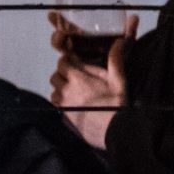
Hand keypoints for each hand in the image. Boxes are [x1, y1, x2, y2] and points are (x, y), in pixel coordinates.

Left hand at [47, 11, 134, 149]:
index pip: (62, 63)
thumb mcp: (118, 81)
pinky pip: (57, 107)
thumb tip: (118, 42)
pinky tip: (76, 107)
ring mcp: (63, 105)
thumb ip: (115, 60)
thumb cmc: (116, 104)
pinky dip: (63, 105)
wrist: (115, 131)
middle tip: (77, 80)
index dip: (68, 63)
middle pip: (55, 77)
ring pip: (55, 92)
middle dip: (64, 76)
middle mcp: (66, 90)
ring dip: (62, 91)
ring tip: (76, 94)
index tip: (76, 66)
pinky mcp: (64, 117)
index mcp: (77, 78)